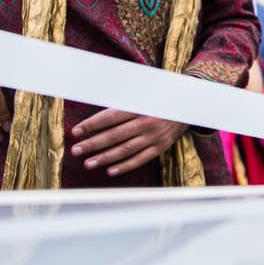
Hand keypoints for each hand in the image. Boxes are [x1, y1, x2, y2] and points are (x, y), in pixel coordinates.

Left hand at [70, 108, 186, 175]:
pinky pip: (140, 159)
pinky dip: (125, 166)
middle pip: (114, 135)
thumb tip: (94, 104)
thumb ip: (121, 100)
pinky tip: (110, 171)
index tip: (76, 132)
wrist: (187, 105)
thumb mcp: (142, 93)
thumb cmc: (157, 98)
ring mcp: (154, 136)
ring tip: (88, 163)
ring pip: (125, 150)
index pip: (110, 117)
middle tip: (76, 150)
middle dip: (93, 143)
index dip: (91, 124)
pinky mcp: (160, 147)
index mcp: (139, 106)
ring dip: (105, 158)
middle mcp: (146, 122)